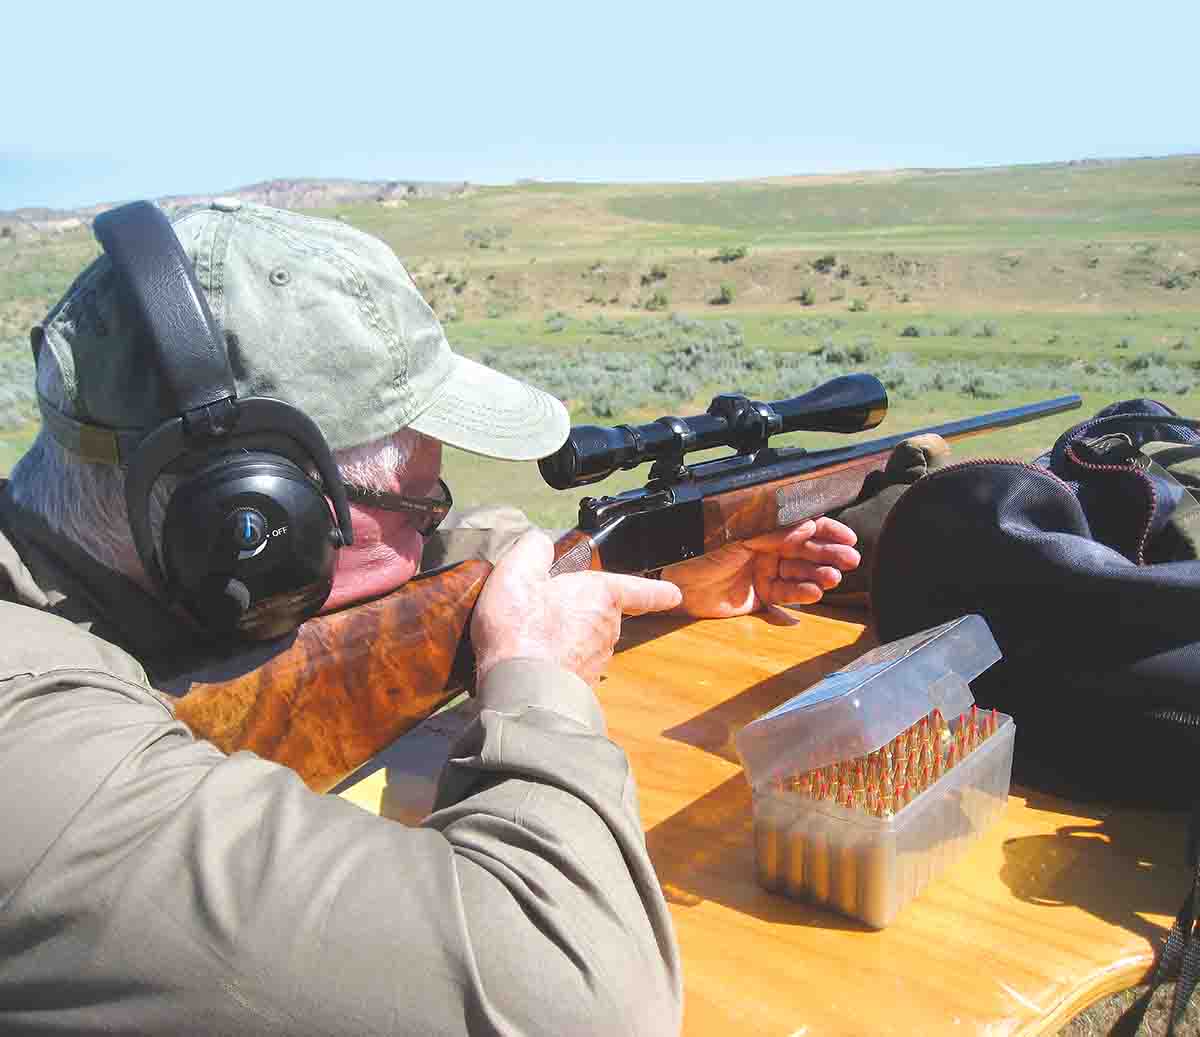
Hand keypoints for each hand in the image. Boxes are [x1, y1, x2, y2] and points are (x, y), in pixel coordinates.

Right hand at [472, 530, 682, 685]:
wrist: (520, 691)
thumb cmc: (522, 631)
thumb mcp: (517, 573)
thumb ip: (533, 549)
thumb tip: (540, 543)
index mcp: (600, 596)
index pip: (638, 590)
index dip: (656, 591)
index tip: (673, 594)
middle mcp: (607, 629)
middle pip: (599, 613)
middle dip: (577, 610)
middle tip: (544, 607)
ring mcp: (596, 661)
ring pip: (583, 640)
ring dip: (562, 637)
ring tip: (527, 633)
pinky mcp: (581, 686)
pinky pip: (569, 665)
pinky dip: (552, 660)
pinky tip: (527, 658)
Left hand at [663, 517, 859, 618]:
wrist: (675, 584)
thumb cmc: (697, 552)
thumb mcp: (737, 538)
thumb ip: (772, 534)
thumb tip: (806, 527)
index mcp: (761, 529)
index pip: (800, 527)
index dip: (825, 531)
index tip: (847, 538)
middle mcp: (765, 549)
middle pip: (805, 551)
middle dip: (829, 554)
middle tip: (850, 560)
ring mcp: (764, 573)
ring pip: (800, 573)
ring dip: (818, 575)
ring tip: (832, 579)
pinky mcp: (760, 597)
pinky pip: (786, 595)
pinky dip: (801, 594)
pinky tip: (815, 593)